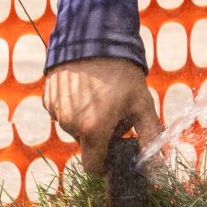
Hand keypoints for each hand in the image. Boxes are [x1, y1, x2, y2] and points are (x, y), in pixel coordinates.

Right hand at [44, 58, 161, 174]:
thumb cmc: (122, 73)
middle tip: (114, 110)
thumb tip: (158, 169)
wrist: (94, 37)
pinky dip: (73, 106)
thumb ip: (150, 138)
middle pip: (86, 144)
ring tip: (100, 94)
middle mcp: (69, 124)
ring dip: (86, 119)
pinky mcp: (48, 98)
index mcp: (92, 130)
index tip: (115, 146)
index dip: (106, 161)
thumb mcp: (142, 104)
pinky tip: (85, 87)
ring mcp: (56, 111)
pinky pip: (62, 112)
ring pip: (73, 128)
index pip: (94, 166)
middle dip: (99, 134)